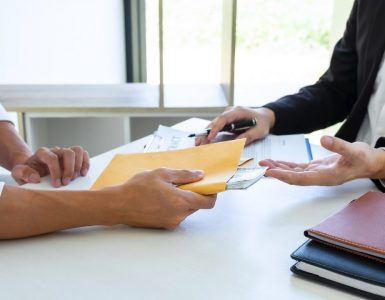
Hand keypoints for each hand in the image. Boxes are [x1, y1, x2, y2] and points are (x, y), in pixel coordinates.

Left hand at [11, 146, 89, 186]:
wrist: (32, 170)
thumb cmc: (26, 172)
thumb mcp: (18, 174)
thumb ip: (22, 173)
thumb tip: (35, 177)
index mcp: (42, 153)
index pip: (52, 158)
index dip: (56, 171)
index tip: (57, 184)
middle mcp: (55, 151)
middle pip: (68, 152)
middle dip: (70, 169)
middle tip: (67, 182)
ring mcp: (65, 153)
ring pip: (78, 151)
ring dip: (79, 165)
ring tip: (75, 177)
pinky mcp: (72, 157)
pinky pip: (83, 154)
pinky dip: (85, 163)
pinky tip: (82, 173)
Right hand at [108, 168, 216, 228]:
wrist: (118, 205)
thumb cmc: (137, 188)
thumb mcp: (162, 174)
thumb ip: (184, 175)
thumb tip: (199, 175)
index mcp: (180, 202)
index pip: (208, 202)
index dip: (212, 193)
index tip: (208, 185)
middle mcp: (178, 215)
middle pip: (198, 205)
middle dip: (195, 194)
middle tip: (183, 182)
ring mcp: (171, 222)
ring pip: (187, 210)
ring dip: (184, 200)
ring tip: (168, 189)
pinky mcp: (164, 226)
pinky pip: (177, 215)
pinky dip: (175, 206)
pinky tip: (161, 198)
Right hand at [196, 106, 274, 145]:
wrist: (264, 117)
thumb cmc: (262, 123)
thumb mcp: (259, 131)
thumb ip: (249, 136)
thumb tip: (238, 143)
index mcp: (237, 111)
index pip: (223, 119)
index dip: (215, 128)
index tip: (210, 137)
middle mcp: (230, 112)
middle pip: (215, 122)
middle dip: (206, 133)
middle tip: (199, 143)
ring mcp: (227, 117)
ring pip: (213, 125)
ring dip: (205, 134)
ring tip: (198, 143)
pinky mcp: (226, 122)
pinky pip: (216, 127)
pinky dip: (209, 134)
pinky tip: (203, 141)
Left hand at [259, 135, 384, 185]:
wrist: (370, 163)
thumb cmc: (364, 159)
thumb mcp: (354, 151)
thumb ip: (339, 146)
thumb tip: (324, 139)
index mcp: (326, 177)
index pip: (300, 178)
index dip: (284, 176)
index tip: (270, 172)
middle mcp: (319, 178)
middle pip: (293, 177)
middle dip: (276, 172)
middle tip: (261, 167)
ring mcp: (316, 174)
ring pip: (293, 173)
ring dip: (279, 169)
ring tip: (264, 164)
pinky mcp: (316, 168)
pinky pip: (298, 168)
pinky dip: (286, 165)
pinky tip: (277, 163)